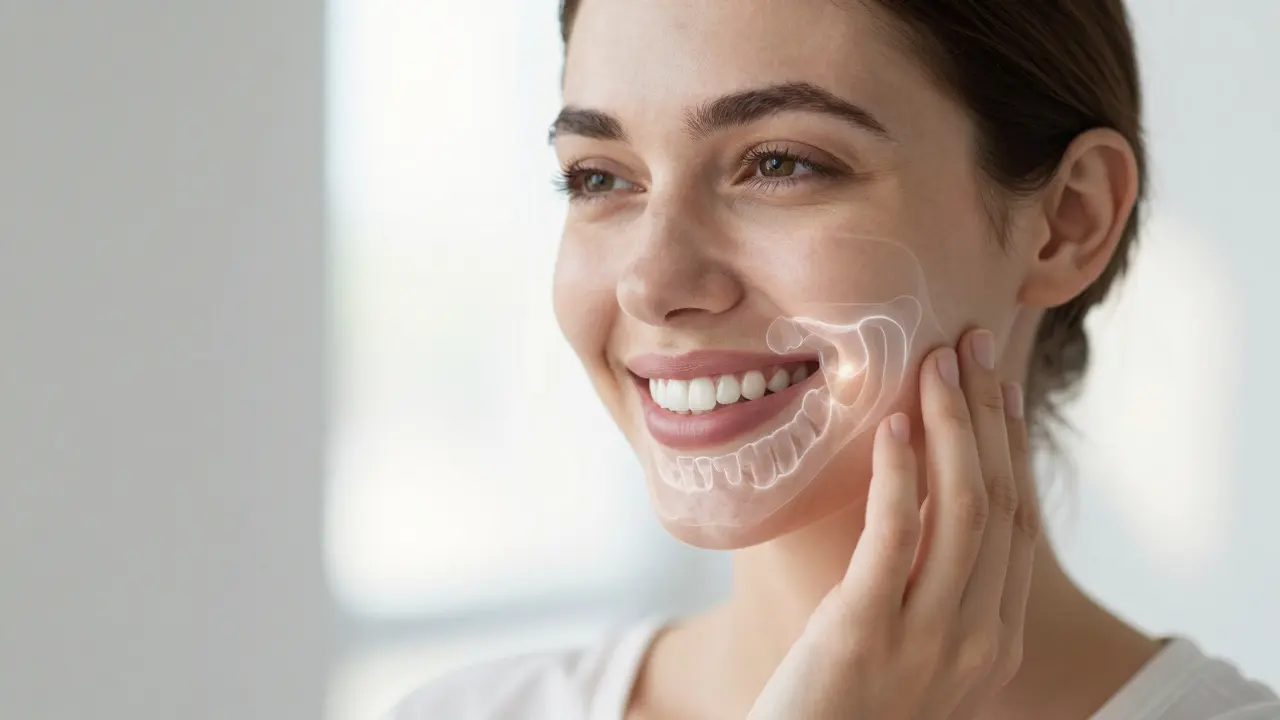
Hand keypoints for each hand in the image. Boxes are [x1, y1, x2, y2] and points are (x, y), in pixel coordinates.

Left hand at [746, 329, 1040, 719]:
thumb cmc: (844, 713)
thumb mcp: (909, 655)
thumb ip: (928, 596)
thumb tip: (915, 510)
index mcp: (994, 643)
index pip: (1017, 526)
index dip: (1009, 447)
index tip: (998, 386)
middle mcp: (977, 640)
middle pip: (1001, 504)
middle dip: (990, 416)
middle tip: (973, 345)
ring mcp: (929, 639)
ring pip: (965, 510)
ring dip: (954, 426)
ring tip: (937, 363)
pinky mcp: (865, 632)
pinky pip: (896, 535)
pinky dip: (902, 471)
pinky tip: (894, 422)